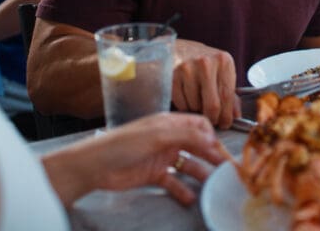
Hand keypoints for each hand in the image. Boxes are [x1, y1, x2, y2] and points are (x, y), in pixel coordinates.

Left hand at [44, 112, 229, 205]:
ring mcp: (161, 157)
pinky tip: (190, 197)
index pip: (198, 125)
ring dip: (200, 173)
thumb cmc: (123, 144)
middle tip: (226, 170)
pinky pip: (174, 181)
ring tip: (211, 184)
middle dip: (212, 156)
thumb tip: (212, 138)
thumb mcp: (157, 135)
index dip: (211, 136)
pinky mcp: (154, 174)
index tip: (221, 150)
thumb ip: (186, 135)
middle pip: (197, 145)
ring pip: (188, 164)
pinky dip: (182, 189)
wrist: (93, 166)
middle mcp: (168, 138)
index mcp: (169, 123)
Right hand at [172, 40, 239, 128]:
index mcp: (224, 61)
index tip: (225, 124)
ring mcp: (187, 68)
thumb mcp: (222, 73)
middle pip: (212, 105)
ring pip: (195, 106)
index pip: (227, 96)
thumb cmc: (206, 65)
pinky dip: (185, 107)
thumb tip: (236, 116)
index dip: (227, 116)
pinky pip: (181, 104)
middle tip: (212, 121)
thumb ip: (231, 95)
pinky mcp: (172, 76)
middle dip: (213, 118)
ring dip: (198, 111)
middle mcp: (206, 63)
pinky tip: (187, 99)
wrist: (180, 50)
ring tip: (199, 103)